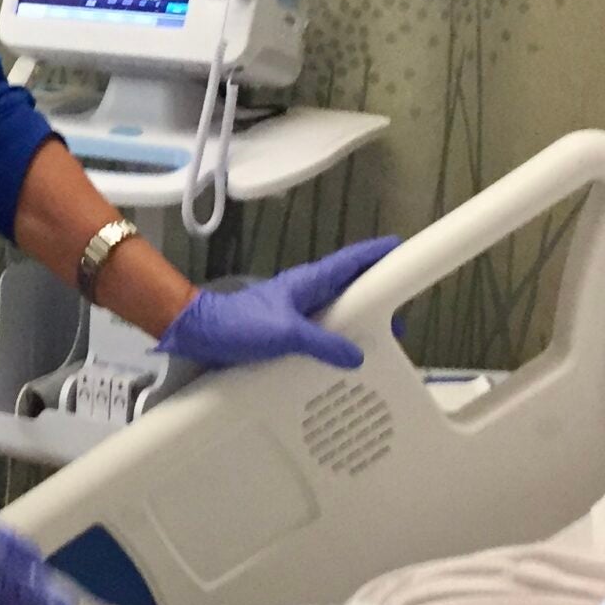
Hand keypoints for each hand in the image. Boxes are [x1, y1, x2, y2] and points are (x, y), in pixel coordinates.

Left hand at [155, 235, 401, 369]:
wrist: (201, 332)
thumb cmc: (239, 324)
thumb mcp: (285, 334)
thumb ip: (322, 344)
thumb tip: (357, 356)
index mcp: (309, 281)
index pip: (351, 261)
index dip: (377, 254)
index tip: (402, 248)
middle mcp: (307, 291)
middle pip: (350, 286)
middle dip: (377, 294)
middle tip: (403, 314)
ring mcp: (297, 309)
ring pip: (337, 309)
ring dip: (359, 320)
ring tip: (381, 339)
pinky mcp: (287, 328)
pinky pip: (322, 329)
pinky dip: (338, 338)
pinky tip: (345, 356)